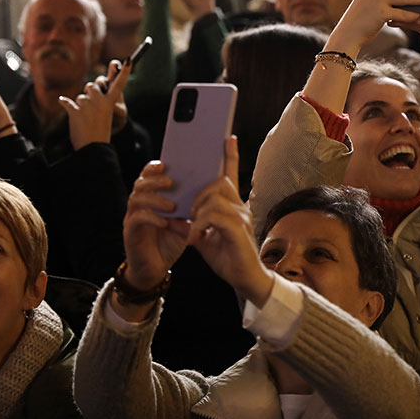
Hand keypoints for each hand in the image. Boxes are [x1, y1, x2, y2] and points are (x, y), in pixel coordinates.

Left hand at [57, 59, 131, 149]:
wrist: (93, 148)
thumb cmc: (100, 131)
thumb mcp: (105, 114)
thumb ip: (101, 99)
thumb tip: (91, 86)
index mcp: (111, 103)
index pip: (119, 84)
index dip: (124, 72)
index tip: (128, 60)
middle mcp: (100, 101)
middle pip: (92, 86)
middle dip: (89, 92)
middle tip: (91, 106)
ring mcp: (87, 106)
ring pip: (80, 96)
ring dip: (79, 105)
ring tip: (84, 118)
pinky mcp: (74, 111)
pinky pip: (66, 101)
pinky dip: (64, 103)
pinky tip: (63, 103)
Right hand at [120, 161, 188, 292]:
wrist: (156, 267)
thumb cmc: (170, 239)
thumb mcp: (184, 219)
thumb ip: (191, 205)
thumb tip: (211, 189)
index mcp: (152, 196)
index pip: (149, 175)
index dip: (154, 167)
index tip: (167, 164)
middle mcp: (139, 204)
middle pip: (140, 182)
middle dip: (154, 179)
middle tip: (170, 182)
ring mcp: (132, 217)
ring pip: (136, 198)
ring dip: (154, 199)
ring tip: (171, 205)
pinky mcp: (130, 232)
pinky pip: (137, 219)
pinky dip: (151, 218)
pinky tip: (165, 221)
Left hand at [187, 137, 272, 305]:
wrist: (246, 281)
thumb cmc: (229, 259)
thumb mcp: (204, 240)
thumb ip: (191, 226)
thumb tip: (173, 219)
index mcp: (232, 207)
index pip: (230, 176)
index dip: (230, 156)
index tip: (227, 138)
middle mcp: (240, 207)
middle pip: (218, 182)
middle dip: (199, 194)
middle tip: (189, 214)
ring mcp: (241, 217)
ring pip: (214, 197)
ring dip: (197, 211)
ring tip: (192, 230)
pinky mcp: (237, 229)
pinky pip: (214, 216)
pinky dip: (199, 225)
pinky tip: (195, 238)